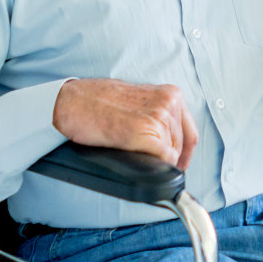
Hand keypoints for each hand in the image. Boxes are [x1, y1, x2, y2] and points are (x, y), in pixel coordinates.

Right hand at [51, 79, 198, 169]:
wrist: (72, 102)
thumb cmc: (97, 102)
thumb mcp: (139, 101)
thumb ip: (157, 115)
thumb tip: (169, 143)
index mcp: (170, 94)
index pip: (190, 132)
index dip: (185, 154)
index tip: (178, 164)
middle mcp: (169, 103)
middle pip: (181, 146)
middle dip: (169, 159)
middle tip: (151, 164)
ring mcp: (159, 117)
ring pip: (172, 154)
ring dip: (157, 161)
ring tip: (136, 156)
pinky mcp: (146, 132)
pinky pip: (164, 159)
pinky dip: (156, 167)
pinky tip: (140, 161)